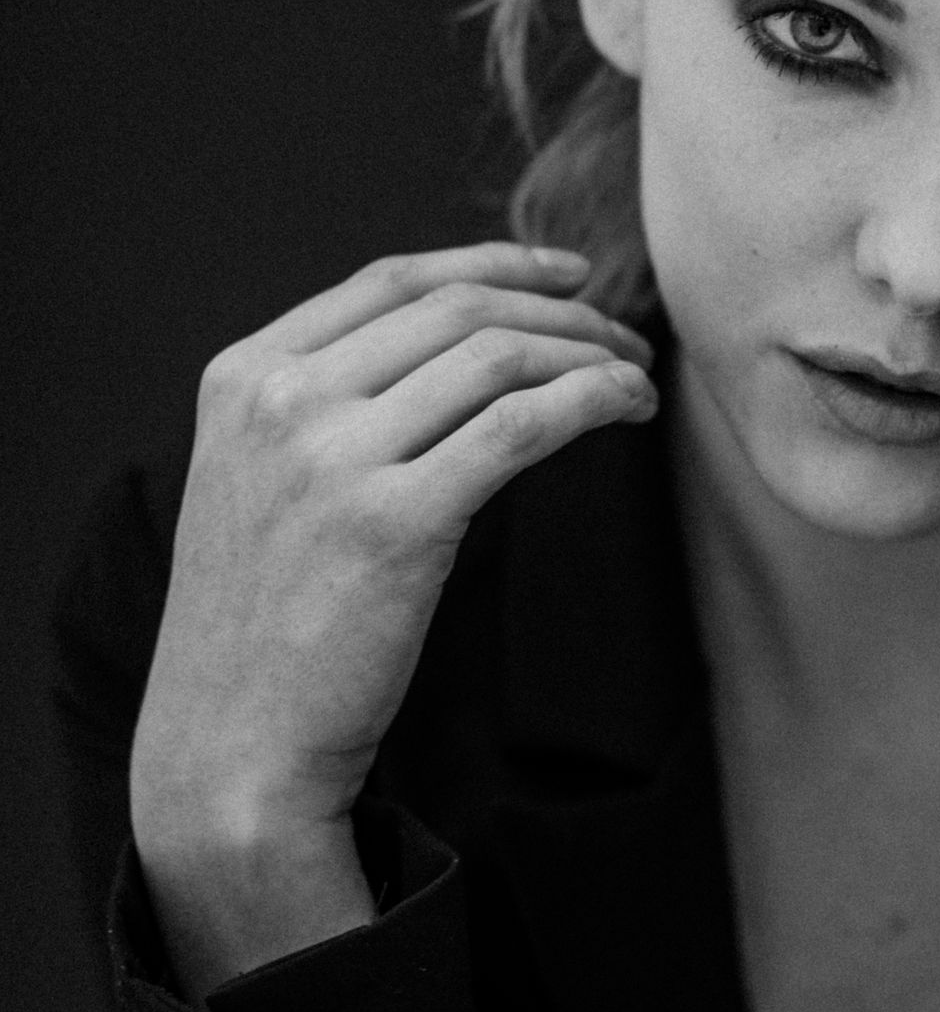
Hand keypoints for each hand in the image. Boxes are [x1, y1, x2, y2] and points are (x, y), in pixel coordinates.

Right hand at [131, 242, 655, 883]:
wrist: (230, 747)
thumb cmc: (265, 628)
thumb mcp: (261, 485)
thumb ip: (329, 410)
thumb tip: (464, 355)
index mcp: (244, 377)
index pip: (390, 281)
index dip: (493, 264)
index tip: (566, 276)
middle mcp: (282, 401)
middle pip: (455, 310)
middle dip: (561, 312)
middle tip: (625, 339)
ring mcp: (333, 458)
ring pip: (497, 356)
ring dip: (589, 355)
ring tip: (636, 381)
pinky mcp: (395, 523)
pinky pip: (521, 425)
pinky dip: (591, 400)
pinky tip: (627, 410)